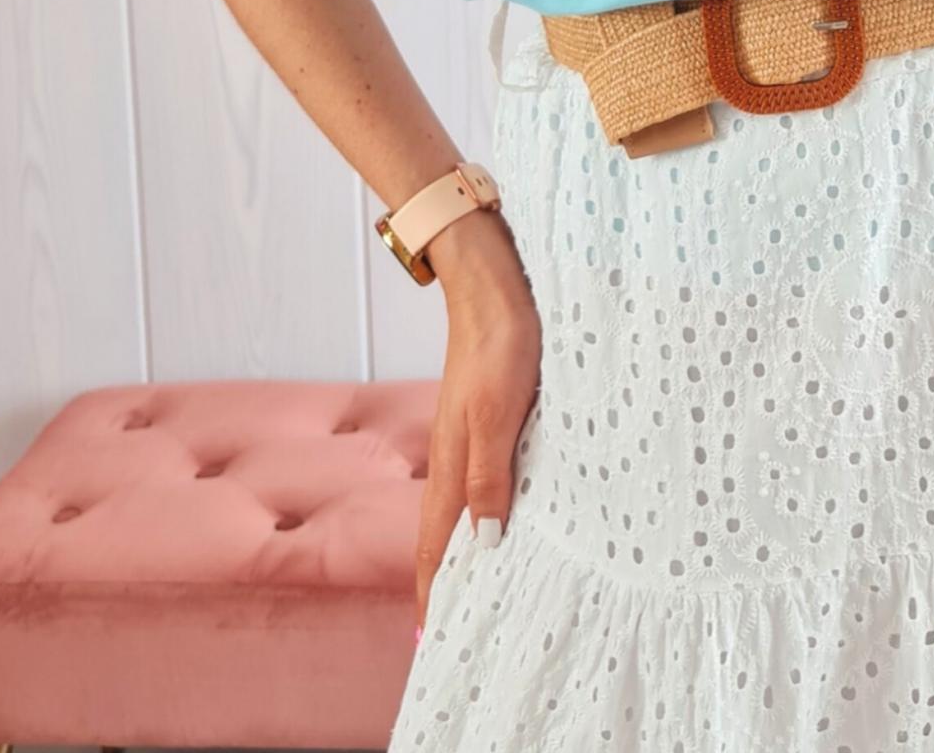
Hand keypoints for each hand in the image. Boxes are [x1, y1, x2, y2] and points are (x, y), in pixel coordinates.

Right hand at [411, 209, 540, 628]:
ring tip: (476, 592)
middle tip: (455, 633)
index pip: (436, 549)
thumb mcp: (499, 416)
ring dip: (466, 553)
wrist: (493, 288)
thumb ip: (489, 479)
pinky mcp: (485, 421)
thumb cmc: (500, 347)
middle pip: (443, 538)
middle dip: (447, 586)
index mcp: (451, 467)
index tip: (432, 645)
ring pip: (463, 511)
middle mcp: (454, 460)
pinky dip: (483, 515)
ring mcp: (467, 440)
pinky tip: (501, 518)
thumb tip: (483, 547)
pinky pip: (481, 482)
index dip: (435, 595)